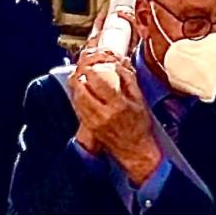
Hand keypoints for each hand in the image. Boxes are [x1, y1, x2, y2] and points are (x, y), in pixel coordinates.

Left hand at [70, 58, 162, 186]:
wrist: (135, 150)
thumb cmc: (139, 126)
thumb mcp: (139, 100)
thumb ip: (128, 80)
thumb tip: (118, 64)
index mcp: (117, 105)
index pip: (98, 83)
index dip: (91, 71)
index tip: (92, 64)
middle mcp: (103, 114)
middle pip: (81, 90)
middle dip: (79, 76)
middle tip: (83, 69)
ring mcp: (93, 122)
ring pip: (76, 99)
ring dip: (76, 86)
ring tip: (81, 78)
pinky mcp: (89, 127)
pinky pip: (77, 108)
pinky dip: (77, 97)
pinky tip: (81, 92)